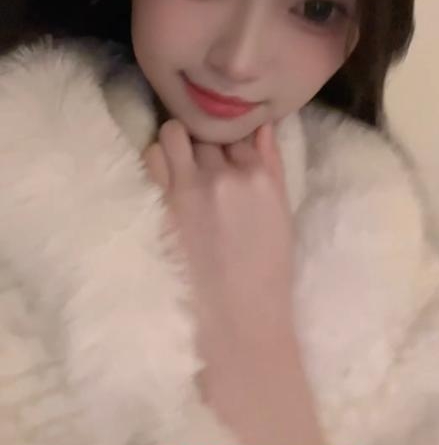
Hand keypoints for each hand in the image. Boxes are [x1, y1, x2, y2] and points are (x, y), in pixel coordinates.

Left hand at [143, 120, 323, 444]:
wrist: (237, 319)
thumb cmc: (266, 270)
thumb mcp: (281, 211)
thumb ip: (272, 163)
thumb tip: (263, 125)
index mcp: (260, 175)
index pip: (238, 133)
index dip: (230, 145)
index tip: (224, 159)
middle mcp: (224, 173)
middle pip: (206, 132)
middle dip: (204, 143)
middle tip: (200, 163)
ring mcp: (190, 186)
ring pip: (174, 134)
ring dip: (176, 143)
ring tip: (178, 164)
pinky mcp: (162, 202)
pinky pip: (153, 156)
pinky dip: (158, 160)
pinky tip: (165, 179)